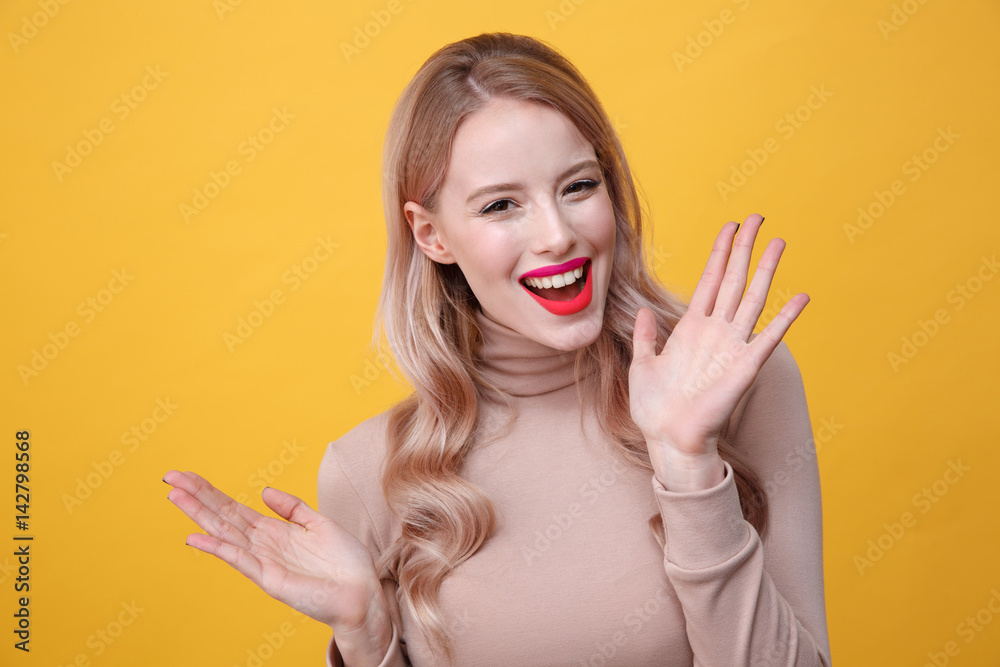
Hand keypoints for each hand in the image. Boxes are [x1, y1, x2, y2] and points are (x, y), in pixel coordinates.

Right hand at [164, 470, 391, 640]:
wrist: (363, 594)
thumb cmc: (345, 563)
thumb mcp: (319, 524)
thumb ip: (292, 508)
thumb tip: (263, 490)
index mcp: (273, 532)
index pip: (233, 508)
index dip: (210, 491)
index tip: (186, 475)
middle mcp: (262, 546)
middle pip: (222, 516)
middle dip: (197, 497)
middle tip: (170, 477)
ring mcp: (263, 562)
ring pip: (224, 533)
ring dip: (199, 515)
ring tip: (175, 496)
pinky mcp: (270, 579)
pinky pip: (240, 560)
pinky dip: (218, 548)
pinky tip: (196, 537)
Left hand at [629, 214, 808, 488]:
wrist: (667, 440)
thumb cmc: (655, 409)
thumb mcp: (643, 365)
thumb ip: (647, 336)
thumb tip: (644, 310)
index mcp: (691, 328)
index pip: (710, 279)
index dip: (720, 252)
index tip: (730, 225)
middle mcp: (715, 332)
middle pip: (733, 279)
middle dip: (744, 247)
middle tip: (758, 216)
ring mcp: (731, 346)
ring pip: (751, 298)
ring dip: (764, 270)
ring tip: (778, 241)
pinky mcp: (744, 367)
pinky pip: (768, 338)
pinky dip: (785, 318)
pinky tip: (802, 297)